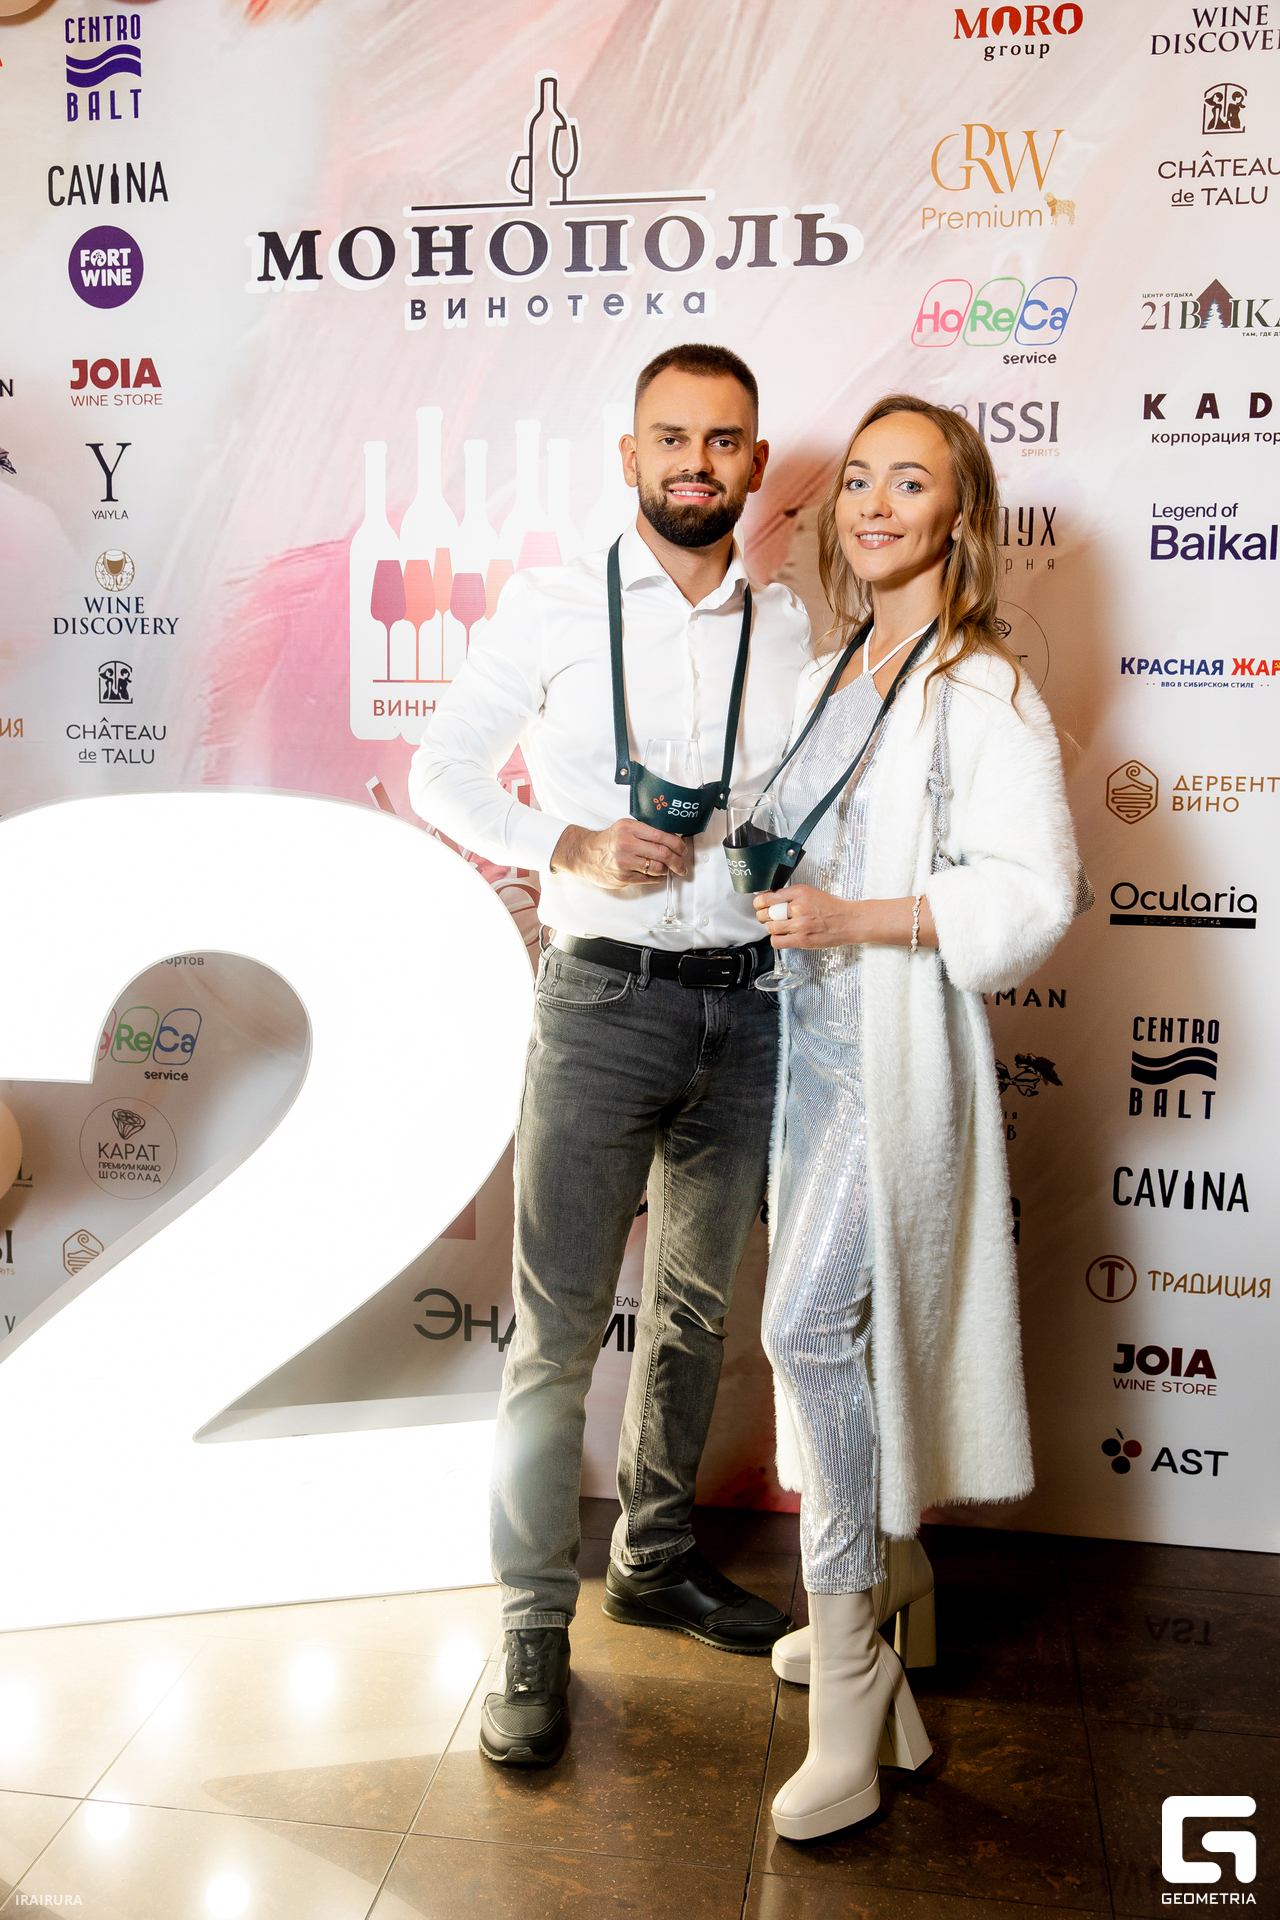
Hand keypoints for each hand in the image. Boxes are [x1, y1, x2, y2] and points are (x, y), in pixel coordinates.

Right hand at [550, 819, 688, 889]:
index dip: (678, 844)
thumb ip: (646, 832)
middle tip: (682, 865)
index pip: (662, 836)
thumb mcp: (625, 828)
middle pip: (663, 853)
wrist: (584, 854)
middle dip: (678, 861)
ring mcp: (624, 861)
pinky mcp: (622, 876)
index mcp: (630, 828)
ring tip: (668, 869)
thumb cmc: (608, 841)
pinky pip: (648, 879)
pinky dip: (656, 878)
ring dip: (667, 870)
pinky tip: (656, 875)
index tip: (683, 849)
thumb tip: (672, 840)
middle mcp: (627, 843)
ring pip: (657, 868)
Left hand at [753, 884, 856, 948]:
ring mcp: (800, 924)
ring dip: (772, 928)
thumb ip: (790, 896)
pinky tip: (784, 936)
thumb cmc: (831, 907)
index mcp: (799, 892)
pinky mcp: (802, 940)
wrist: (848, 920)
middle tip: (769, 916)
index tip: (760, 905)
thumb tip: (769, 899)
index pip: (766, 897)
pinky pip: (777, 941)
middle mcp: (798, 907)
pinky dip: (777, 939)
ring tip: (780, 926)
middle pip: (765, 913)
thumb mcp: (810, 893)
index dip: (759, 902)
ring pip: (770, 928)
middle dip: (764, 916)